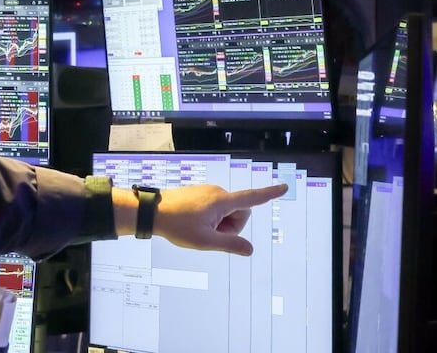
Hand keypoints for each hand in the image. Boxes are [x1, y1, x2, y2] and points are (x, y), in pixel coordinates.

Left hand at [116, 183, 288, 254]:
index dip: (269, 194)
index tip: (284, 187)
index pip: (251, 198)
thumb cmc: (177, 226)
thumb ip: (230, 245)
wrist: (152, 211)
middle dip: (232, 226)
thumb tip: (250, 249)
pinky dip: (212, 219)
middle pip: (240, 212)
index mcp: (222, 201)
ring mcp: (209, 191)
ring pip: (227, 212)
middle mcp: (218, 192)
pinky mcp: (201, 193)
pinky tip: (194, 223)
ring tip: (199, 228)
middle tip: (210, 234)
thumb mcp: (205, 241)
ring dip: (220, 224)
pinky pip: (216, 208)